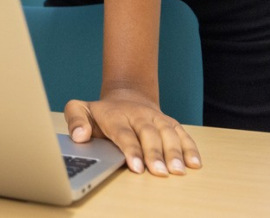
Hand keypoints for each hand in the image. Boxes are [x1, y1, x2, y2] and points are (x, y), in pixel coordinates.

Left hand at [64, 88, 201, 175]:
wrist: (126, 97)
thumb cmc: (102, 112)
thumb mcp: (80, 109)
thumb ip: (75, 120)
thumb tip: (79, 135)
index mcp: (115, 115)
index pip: (124, 133)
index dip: (131, 150)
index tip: (137, 167)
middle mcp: (138, 115)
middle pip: (149, 134)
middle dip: (155, 154)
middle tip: (160, 172)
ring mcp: (156, 118)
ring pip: (168, 133)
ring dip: (175, 152)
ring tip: (178, 170)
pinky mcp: (170, 123)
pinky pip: (183, 134)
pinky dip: (190, 148)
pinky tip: (195, 164)